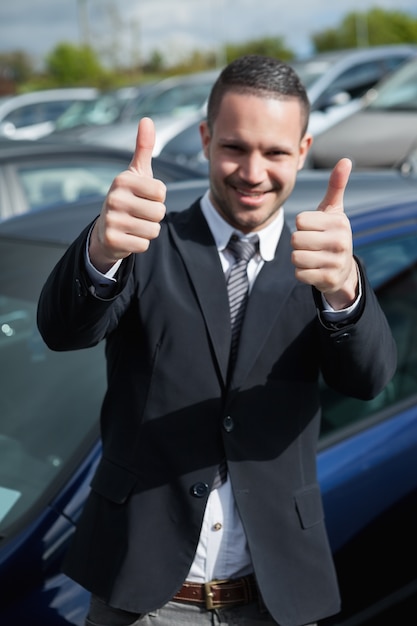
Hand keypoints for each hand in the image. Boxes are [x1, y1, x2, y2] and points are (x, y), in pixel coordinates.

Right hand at [89, 117, 166, 272]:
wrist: (106, 229)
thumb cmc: (128, 197)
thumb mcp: (136, 173)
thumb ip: (143, 148)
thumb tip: (147, 120)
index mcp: (122, 180)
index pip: (161, 192)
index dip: (157, 198)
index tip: (143, 197)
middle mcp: (114, 198)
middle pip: (159, 212)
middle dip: (154, 216)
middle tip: (138, 214)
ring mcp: (111, 220)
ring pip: (153, 230)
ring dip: (147, 231)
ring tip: (133, 225)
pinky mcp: (112, 240)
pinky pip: (144, 245)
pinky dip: (139, 244)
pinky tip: (128, 237)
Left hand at [291, 158, 357, 309]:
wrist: (343, 270)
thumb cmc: (332, 234)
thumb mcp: (334, 210)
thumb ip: (336, 186)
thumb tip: (345, 160)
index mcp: (339, 223)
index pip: (300, 221)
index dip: (302, 226)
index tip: (315, 229)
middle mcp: (340, 242)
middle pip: (295, 239)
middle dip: (298, 243)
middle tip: (312, 245)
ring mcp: (335, 263)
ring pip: (295, 257)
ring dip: (299, 258)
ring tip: (312, 256)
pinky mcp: (328, 280)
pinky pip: (299, 274)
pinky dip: (302, 272)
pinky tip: (313, 269)